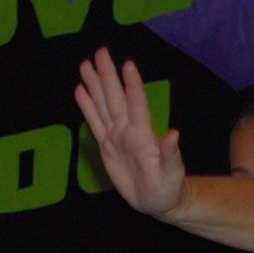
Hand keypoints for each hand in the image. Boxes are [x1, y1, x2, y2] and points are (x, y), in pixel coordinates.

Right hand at [74, 48, 185, 216]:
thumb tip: (174, 134)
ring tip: (86, 64)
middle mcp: (129, 130)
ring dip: (95, 85)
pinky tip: (80, 90)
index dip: (132, 86)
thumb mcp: (172, 175)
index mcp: (144, 135)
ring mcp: (117, 136)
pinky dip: (87, 107)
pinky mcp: (107, 147)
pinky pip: (94, 123)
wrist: (157, 200)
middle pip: (115, 98)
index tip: (128, 65)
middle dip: (107, 76)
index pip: (137, 105)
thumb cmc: (168, 188)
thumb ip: (171, 155)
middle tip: (100, 52)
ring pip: (103, 105)